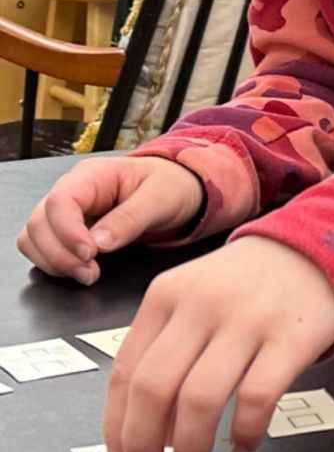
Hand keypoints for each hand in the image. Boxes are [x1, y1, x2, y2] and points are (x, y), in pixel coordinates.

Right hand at [18, 157, 203, 284]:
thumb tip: (100, 244)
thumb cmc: (170, 186)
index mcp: (91, 176)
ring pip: (35, 236)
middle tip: (90, 273)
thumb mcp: (160, 198)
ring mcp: (68, 212)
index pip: (59, 201)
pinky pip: (45, 246)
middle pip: (39, 222)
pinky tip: (80, 270)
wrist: (180, 190)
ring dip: (54, 261)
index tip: (90, 254)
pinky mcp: (71, 230)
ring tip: (88, 275)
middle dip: (59, 253)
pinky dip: (54, 263)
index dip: (68, 231)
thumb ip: (129, 220)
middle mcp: (72, 192)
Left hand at [106, 237, 333, 451]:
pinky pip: (258, 399)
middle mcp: (201, 308)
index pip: (125, 372)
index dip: (117, 425)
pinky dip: (246, 433)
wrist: (315, 253)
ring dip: (191, 449)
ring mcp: (247, 323)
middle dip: (146, 444)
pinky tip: (243, 447)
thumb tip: (147, 425)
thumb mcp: (193, 301)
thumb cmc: (248, 290)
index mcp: (165, 298)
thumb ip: (167, 349)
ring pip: (201, 400)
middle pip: (155, 389)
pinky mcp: (291, 340)